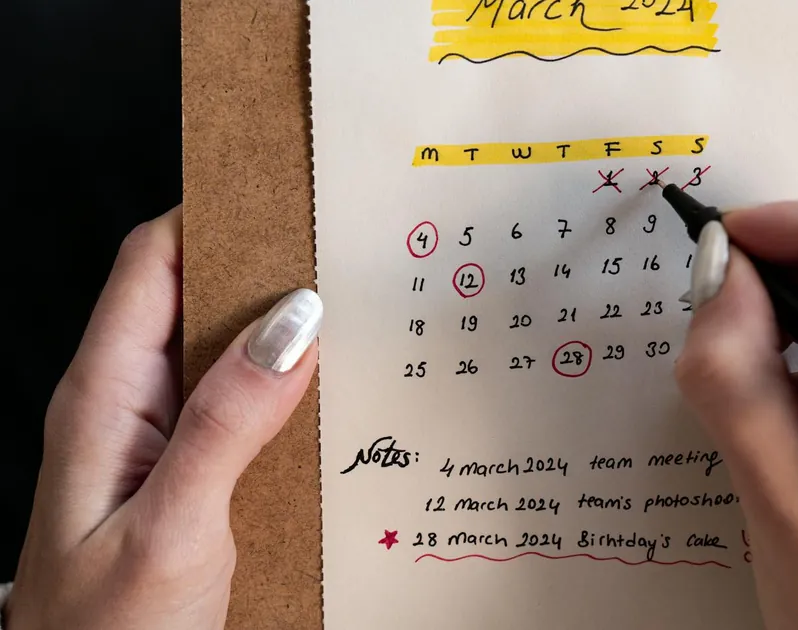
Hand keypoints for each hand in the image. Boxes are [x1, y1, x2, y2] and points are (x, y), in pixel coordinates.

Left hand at [5, 207, 321, 628]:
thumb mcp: (172, 528)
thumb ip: (227, 423)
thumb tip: (293, 322)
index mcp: (103, 396)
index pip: (154, 262)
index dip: (217, 212)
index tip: (291, 192)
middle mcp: (129, 404)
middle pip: (197, 297)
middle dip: (269, 268)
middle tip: (347, 255)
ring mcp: (160, 440)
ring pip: (228, 354)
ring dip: (287, 336)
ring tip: (358, 323)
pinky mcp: (192, 476)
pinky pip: (244, 408)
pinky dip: (290, 393)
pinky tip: (332, 402)